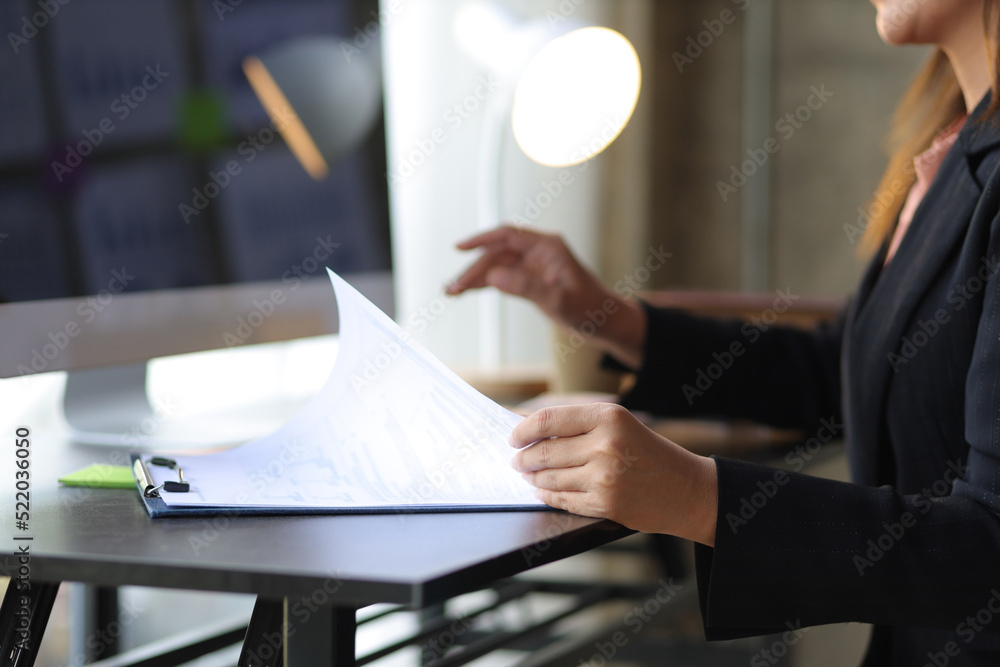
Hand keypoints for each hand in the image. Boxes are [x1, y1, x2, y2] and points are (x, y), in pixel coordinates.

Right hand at [447, 226, 645, 368]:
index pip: (508, 235)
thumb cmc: (590, 309)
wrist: (606, 322)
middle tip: (452, 287)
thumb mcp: (558, 300)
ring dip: (476, 277)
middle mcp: (539, 252)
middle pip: (498, 253)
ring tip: (451, 291)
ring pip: (497, 266)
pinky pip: (503, 277)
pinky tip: (468, 291)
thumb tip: (493, 276)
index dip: (482, 239)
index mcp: (548, 247)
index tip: (459, 249)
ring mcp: (534, 266)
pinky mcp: (532, 280)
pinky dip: (486, 284)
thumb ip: (526, 287)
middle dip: (474, 268)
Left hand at [510, 403, 717, 545]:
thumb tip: (528, 427)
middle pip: (544, 451)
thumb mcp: (619, 425)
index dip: (523, 430)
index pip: (548, 419)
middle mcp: (605, 444)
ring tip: (528, 475)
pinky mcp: (605, 504)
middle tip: (516, 460)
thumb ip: (578, 424)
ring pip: (549, 478)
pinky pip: (562, 499)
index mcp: (608, 417)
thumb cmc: (649, 453)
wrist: (687, 490)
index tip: (513, 437)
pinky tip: (544, 491)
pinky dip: (547, 496)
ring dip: (533, 478)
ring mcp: (604, 477)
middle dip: (523, 458)